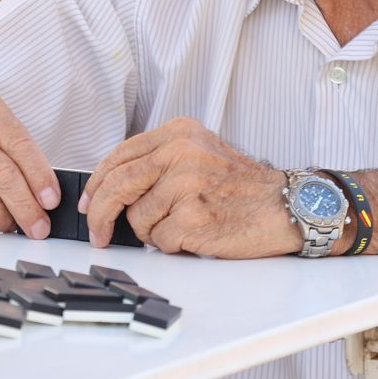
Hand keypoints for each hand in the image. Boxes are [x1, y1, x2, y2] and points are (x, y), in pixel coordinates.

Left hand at [80, 118, 302, 256]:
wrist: (288, 206)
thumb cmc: (244, 187)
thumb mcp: (201, 153)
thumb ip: (160, 161)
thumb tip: (112, 187)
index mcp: (179, 133)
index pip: (120, 156)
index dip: (98, 184)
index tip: (90, 202)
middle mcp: (181, 153)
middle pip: (118, 184)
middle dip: (100, 213)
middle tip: (98, 233)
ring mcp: (187, 184)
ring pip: (138, 218)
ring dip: (151, 232)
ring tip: (182, 226)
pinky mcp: (194, 217)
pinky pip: (159, 239)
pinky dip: (171, 245)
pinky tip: (195, 235)